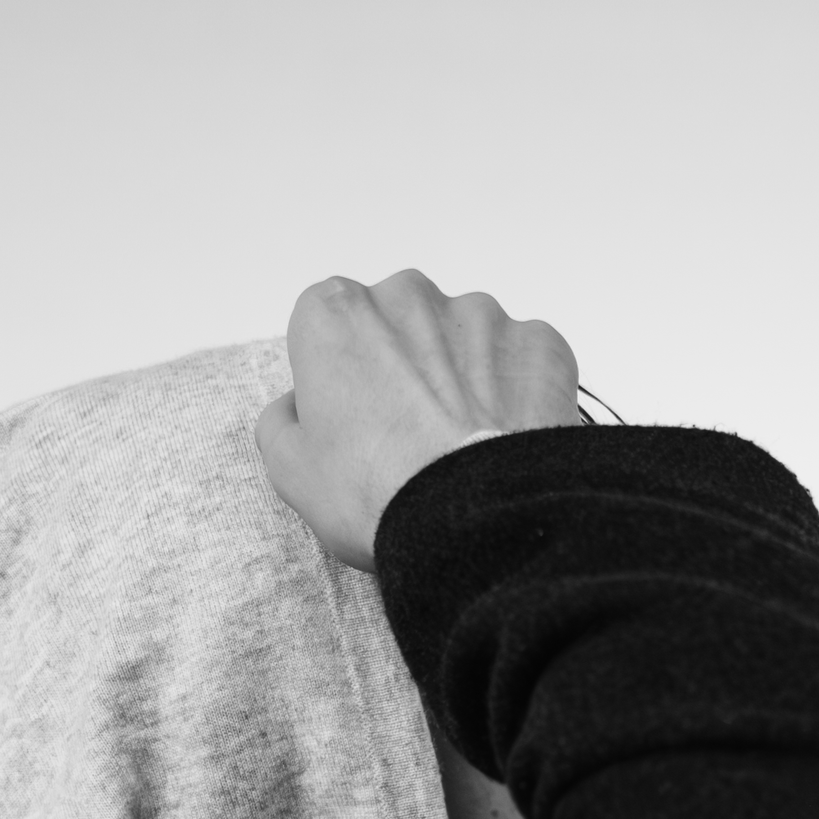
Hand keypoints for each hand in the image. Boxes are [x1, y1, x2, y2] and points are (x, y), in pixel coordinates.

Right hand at [255, 270, 580, 568]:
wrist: (474, 524)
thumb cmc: (377, 495)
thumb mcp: (292, 472)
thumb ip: (282, 422)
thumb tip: (295, 408)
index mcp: (335, 313)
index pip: (327, 327)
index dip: (338, 375)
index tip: (351, 419)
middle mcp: (407, 294)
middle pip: (398, 324)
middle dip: (402, 367)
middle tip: (408, 437)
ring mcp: (479, 313)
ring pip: (463, 339)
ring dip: (460, 377)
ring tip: (460, 447)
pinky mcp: (536, 341)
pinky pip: (520, 360)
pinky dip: (515, 392)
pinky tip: (502, 441)